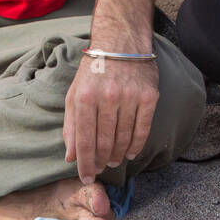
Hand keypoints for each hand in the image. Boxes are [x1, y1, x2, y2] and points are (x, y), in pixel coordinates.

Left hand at [63, 51, 159, 182]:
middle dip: (101, 162)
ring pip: (123, 138)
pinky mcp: (148, 96)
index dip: (85, 163)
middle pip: (104, 142)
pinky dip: (136, 145)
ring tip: (113, 162)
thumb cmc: (94, 70)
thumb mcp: (74, 94)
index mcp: (85, 97)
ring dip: (117, 155)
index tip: (86, 177)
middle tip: (100, 170)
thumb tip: (71, 156)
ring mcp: (130, 97)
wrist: (121, 43)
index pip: (84, 140)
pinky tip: (129, 153)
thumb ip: (71, 125)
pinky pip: (143, 129)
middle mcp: (107, 97)